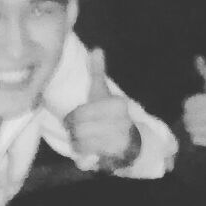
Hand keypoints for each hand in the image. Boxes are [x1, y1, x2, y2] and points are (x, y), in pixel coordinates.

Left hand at [66, 48, 137, 166]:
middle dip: (75, 132)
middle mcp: (121, 121)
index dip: (73, 118)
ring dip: (79, 144)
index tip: (74, 119)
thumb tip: (96, 49)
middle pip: (80, 129)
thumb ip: (97, 72)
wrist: (133, 140)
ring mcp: (120, 139)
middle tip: (77, 131)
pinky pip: (88, 156)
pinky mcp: (117, 155)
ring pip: (82, 143)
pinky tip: (89, 151)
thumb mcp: (103, 93)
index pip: (81, 114)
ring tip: (83, 140)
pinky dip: (84, 155)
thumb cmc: (110, 113)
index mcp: (117, 104)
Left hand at [182, 56, 205, 147]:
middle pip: (189, 118)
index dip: (189, 102)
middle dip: (189, 115)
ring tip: (197, 120)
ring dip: (192, 125)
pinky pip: (197, 140)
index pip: (189, 105)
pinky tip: (202, 129)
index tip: (193, 101)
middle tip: (193, 112)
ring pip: (192, 130)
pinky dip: (197, 135)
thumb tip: (197, 57)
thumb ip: (205, 69)